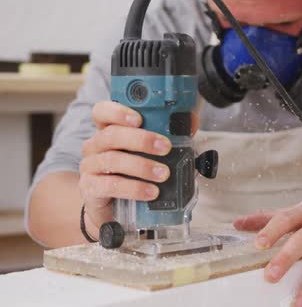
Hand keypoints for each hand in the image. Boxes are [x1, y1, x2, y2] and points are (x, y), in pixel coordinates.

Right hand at [79, 101, 197, 236]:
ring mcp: (90, 167)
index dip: (117, 112)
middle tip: (165, 147)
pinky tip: (150, 192)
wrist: (118, 210)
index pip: (102, 112)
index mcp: (108, 131)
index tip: (139, 119)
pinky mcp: (91, 189)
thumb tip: (189, 122)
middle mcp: (95, 146)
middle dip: (141, 140)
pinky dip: (133, 188)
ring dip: (142, 166)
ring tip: (163, 174)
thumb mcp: (150, 153)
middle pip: (111, 135)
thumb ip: (167, 135)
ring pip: (112, 160)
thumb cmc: (135, 174)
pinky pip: (110, 186)